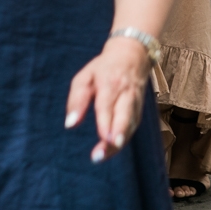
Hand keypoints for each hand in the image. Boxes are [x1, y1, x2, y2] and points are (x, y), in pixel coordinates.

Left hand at [65, 37, 149, 161]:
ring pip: (131, 123)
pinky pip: (134, 125)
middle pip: (125, 115)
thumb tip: (70, 124)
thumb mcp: (84, 77)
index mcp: (110, 83)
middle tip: (110, 147)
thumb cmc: (103, 68)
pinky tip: (112, 149)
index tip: (104, 139)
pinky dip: (124, 138)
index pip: (107, 105)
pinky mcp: (139, 106)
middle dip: (119, 133)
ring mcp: (135, 100)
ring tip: (103, 156)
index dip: (106, 122)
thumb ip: (77, 100)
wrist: (133, 53)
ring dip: (119, 140)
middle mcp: (126, 92)